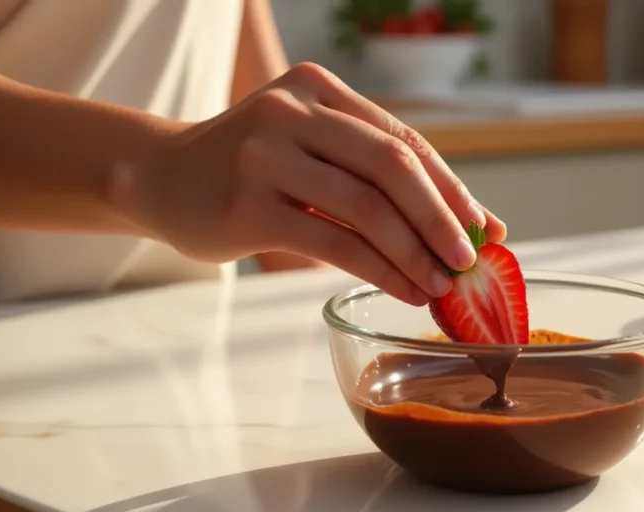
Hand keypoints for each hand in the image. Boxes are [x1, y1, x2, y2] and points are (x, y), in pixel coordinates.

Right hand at [112, 63, 505, 305]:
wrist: (160, 177)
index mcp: (318, 89)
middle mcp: (292, 112)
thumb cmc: (253, 171)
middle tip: (468, 260)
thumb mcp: (314, 152)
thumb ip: (381, 177)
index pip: (403, 140)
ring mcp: (264, 156)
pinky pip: (333, 243)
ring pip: (365, 207)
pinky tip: (404, 290)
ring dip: (413, 252)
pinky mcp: (246, 205)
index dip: (450, 187)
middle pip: (391, 165)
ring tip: (440, 285)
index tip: (484, 229)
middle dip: (440, 218)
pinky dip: (379, 270)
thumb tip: (475, 226)